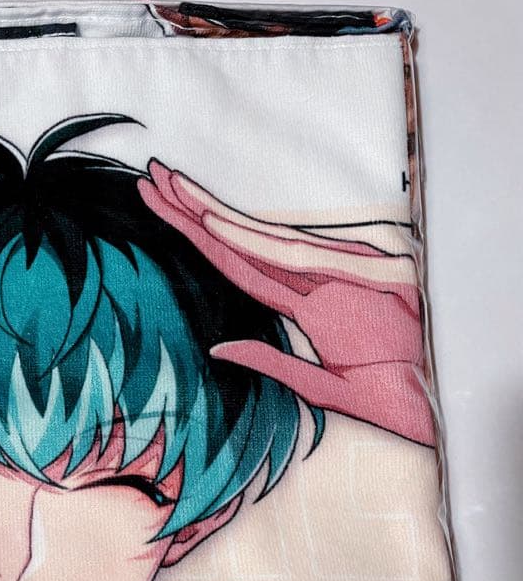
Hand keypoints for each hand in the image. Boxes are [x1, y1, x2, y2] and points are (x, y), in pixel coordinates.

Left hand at [138, 160, 434, 446]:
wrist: (429, 404)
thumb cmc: (379, 393)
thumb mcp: (314, 385)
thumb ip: (269, 363)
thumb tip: (217, 349)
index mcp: (306, 299)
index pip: (237, 261)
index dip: (198, 235)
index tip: (163, 209)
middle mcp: (317, 276)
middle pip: (240, 239)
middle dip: (192, 209)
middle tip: (151, 177)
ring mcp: (336, 270)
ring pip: (255, 239)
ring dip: (208, 213)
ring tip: (165, 187)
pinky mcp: (357, 274)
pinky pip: (289, 258)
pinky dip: (248, 241)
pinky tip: (209, 224)